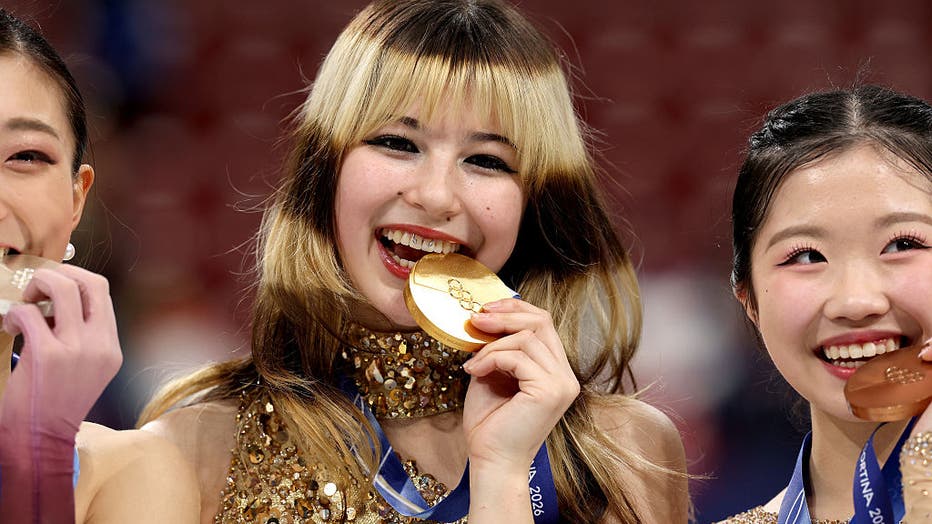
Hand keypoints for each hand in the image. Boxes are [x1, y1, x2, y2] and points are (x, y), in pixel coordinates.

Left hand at [0, 265, 121, 436]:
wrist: (40, 438)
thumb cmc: (56, 405)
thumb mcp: (87, 370)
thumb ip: (84, 338)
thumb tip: (58, 306)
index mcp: (111, 347)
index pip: (103, 293)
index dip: (76, 279)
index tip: (55, 287)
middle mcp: (100, 344)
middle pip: (90, 282)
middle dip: (59, 274)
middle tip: (39, 290)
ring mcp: (77, 348)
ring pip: (61, 287)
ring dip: (37, 287)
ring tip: (25, 305)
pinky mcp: (48, 354)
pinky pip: (28, 313)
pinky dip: (14, 314)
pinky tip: (10, 328)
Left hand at [461, 298, 579, 471]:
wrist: (492, 461)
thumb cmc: (490, 424)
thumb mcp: (493, 374)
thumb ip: (498, 348)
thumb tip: (486, 317)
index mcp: (555, 370)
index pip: (544, 323)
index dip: (516, 308)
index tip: (486, 309)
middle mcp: (565, 375)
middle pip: (541, 321)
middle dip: (505, 315)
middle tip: (475, 320)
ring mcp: (562, 383)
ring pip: (527, 337)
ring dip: (492, 345)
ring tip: (473, 363)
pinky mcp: (550, 390)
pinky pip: (518, 357)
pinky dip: (491, 359)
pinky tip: (475, 372)